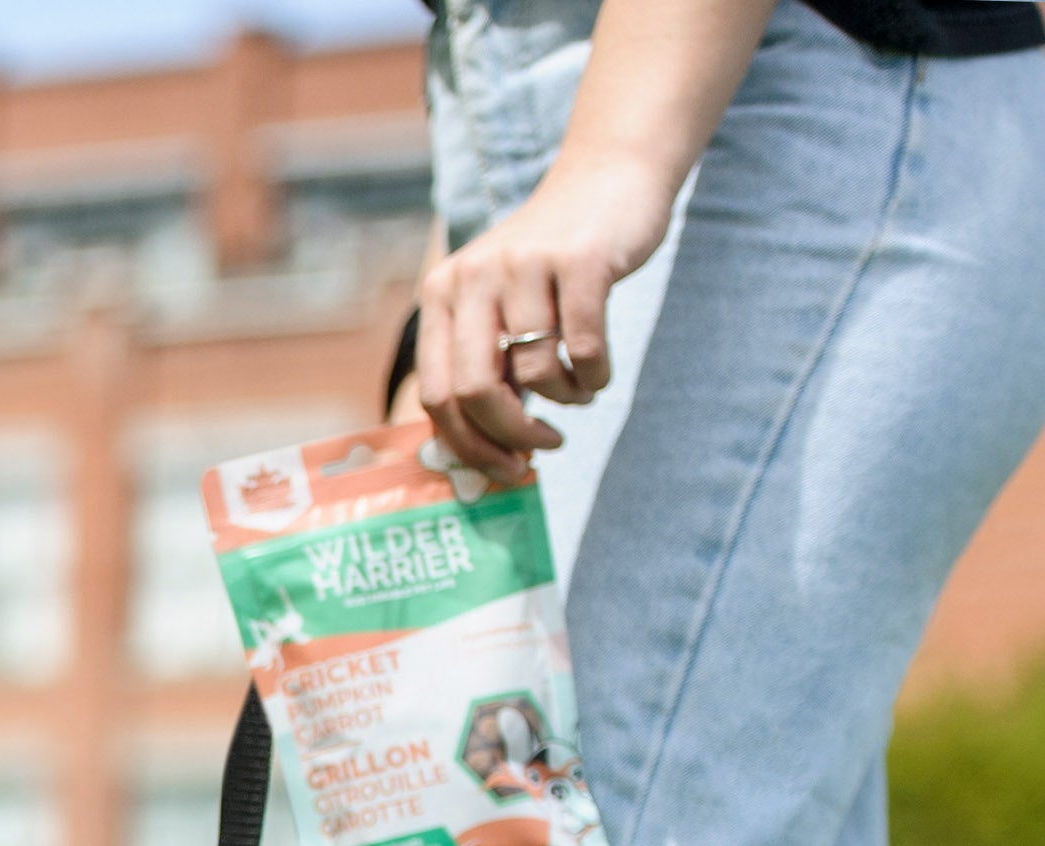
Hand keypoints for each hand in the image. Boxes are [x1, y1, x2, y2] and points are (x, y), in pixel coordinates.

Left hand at [416, 154, 677, 473]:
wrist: (608, 178)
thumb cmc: (549, 265)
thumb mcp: (498, 306)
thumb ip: (485, 367)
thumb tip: (479, 460)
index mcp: (440, 294)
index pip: (436, 393)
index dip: (467, 445)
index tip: (502, 469)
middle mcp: (473, 276)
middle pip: (477, 392)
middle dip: (511, 436)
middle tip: (544, 447)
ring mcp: (525, 265)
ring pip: (537, 373)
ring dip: (567, 400)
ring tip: (581, 392)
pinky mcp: (581, 260)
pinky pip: (584, 348)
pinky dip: (596, 376)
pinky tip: (599, 373)